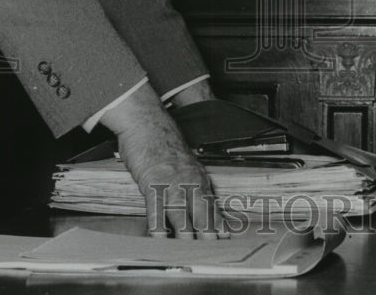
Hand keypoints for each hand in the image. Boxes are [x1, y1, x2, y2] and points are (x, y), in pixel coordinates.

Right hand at [100, 82, 223, 238]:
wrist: (148, 123)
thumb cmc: (163, 142)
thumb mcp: (185, 162)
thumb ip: (191, 180)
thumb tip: (195, 198)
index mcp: (198, 177)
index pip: (212, 205)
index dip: (219, 224)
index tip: (226, 238)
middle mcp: (189, 182)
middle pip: (202, 213)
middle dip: (209, 235)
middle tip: (215, 251)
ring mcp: (171, 184)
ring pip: (182, 216)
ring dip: (187, 236)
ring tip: (192, 253)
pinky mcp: (152, 185)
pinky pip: (156, 212)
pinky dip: (158, 229)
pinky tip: (160, 241)